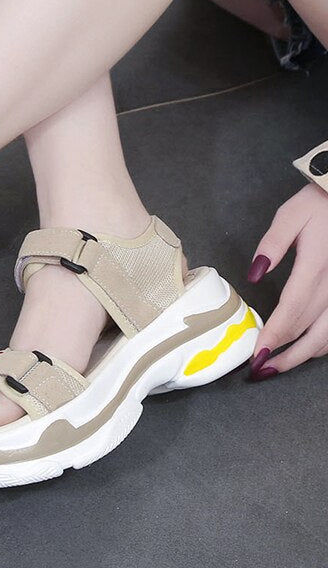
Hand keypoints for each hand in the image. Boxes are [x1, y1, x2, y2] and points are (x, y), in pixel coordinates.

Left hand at [248, 184, 327, 379]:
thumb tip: (254, 275)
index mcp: (316, 265)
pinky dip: (325, 341)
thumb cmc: (319, 204)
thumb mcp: (290, 215)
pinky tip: (308, 347)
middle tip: (263, 370)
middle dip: (287, 354)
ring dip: (306, 354)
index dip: (274, 335)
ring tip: (281, 365)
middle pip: (313, 330)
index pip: (292, 310)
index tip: (257, 354)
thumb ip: (271, 244)